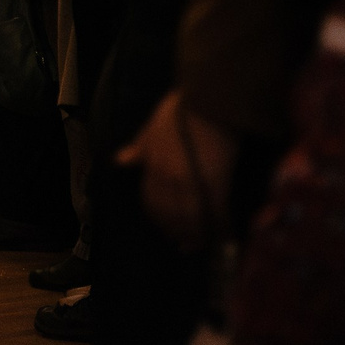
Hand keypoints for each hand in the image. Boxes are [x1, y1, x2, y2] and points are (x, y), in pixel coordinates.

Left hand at [118, 89, 236, 250]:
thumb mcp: (151, 128)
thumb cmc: (181, 110)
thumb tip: (119, 161)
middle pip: (170, 214)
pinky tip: (225, 234)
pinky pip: (215, 212)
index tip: (165, 228)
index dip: (158, 217)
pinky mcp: (215, 184)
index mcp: (152, 166)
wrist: (208, 101)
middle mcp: (167, 179)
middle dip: (177, 231)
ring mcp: (190, 183)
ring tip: (203, 243)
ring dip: (196, 234)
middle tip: (185, 244)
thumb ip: (139, 148)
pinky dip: (220, 226)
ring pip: (190, 218)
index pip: (150, 200)